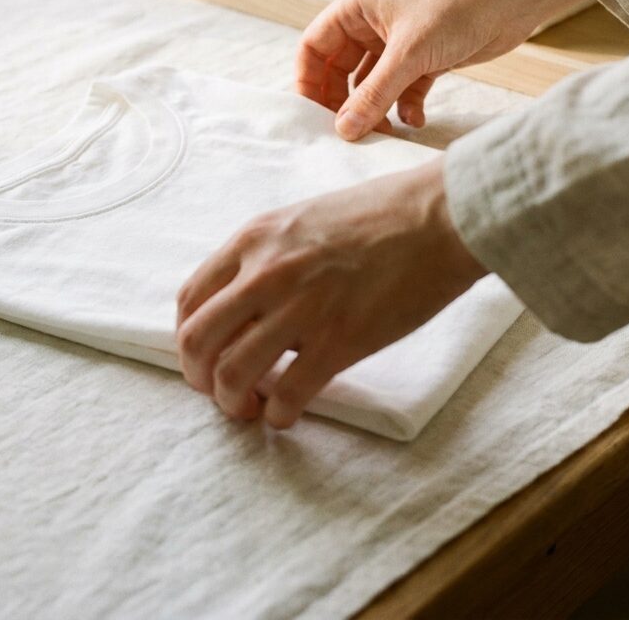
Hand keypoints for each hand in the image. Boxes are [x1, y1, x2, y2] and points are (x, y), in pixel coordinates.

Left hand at [175, 158, 485, 429]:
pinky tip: (287, 413)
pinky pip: (286, 397)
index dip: (190, 338)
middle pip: (197, 342)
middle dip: (200, 379)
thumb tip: (247, 301)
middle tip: (221, 391)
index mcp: (254, 238)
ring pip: (231, 376)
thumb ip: (268, 255)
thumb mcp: (303, 218)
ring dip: (233, 403)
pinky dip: (278, 416)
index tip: (207, 356)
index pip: (191, 299)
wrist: (439, 216)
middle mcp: (265, 273)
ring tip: (253, 406)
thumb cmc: (381, 213)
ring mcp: (300, 309)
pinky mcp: (338, 342)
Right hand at [296, 0, 600, 139]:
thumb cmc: (456, 8)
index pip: (314, 47)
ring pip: (372, 84)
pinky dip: (405, 106)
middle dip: (345, 103)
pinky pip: (402, 88)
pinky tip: (416, 119)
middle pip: (339, 71)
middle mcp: (371, 23)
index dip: (308, 82)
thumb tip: (343, 131)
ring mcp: (398, 41)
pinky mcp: (425, 57)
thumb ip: (374, 95)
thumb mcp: (409, 54)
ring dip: (375, 109)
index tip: (313, 116)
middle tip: (350, 132)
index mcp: (355, 7)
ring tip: (385, 132)